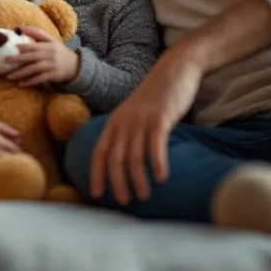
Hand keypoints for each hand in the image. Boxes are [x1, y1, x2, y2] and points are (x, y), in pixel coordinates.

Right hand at [0, 119, 20, 167]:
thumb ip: (7, 129)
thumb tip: (19, 136)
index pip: (15, 150)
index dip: (20, 152)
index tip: (20, 153)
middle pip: (10, 160)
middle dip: (16, 161)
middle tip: (17, 162)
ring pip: (1, 167)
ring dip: (6, 167)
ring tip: (9, 167)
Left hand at [5, 26, 80, 86]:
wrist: (75, 66)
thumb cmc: (59, 52)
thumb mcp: (51, 40)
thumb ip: (37, 33)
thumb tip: (21, 26)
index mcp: (48, 45)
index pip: (34, 45)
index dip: (24, 46)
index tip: (12, 47)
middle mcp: (50, 55)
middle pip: (32, 57)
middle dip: (18, 59)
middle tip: (5, 61)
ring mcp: (52, 66)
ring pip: (34, 69)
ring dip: (21, 73)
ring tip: (9, 76)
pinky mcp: (54, 76)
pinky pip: (40, 79)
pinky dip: (30, 82)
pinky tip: (20, 84)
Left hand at [89, 56, 201, 204]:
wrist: (175, 69)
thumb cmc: (156, 97)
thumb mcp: (135, 113)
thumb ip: (128, 132)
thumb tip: (125, 161)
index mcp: (114, 121)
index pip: (99, 152)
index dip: (96, 174)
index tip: (96, 194)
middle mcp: (124, 121)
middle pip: (114, 158)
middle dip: (117, 183)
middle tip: (125, 202)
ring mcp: (141, 119)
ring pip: (134, 156)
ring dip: (138, 179)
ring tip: (144, 195)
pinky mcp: (160, 118)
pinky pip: (155, 145)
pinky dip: (157, 163)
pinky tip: (161, 178)